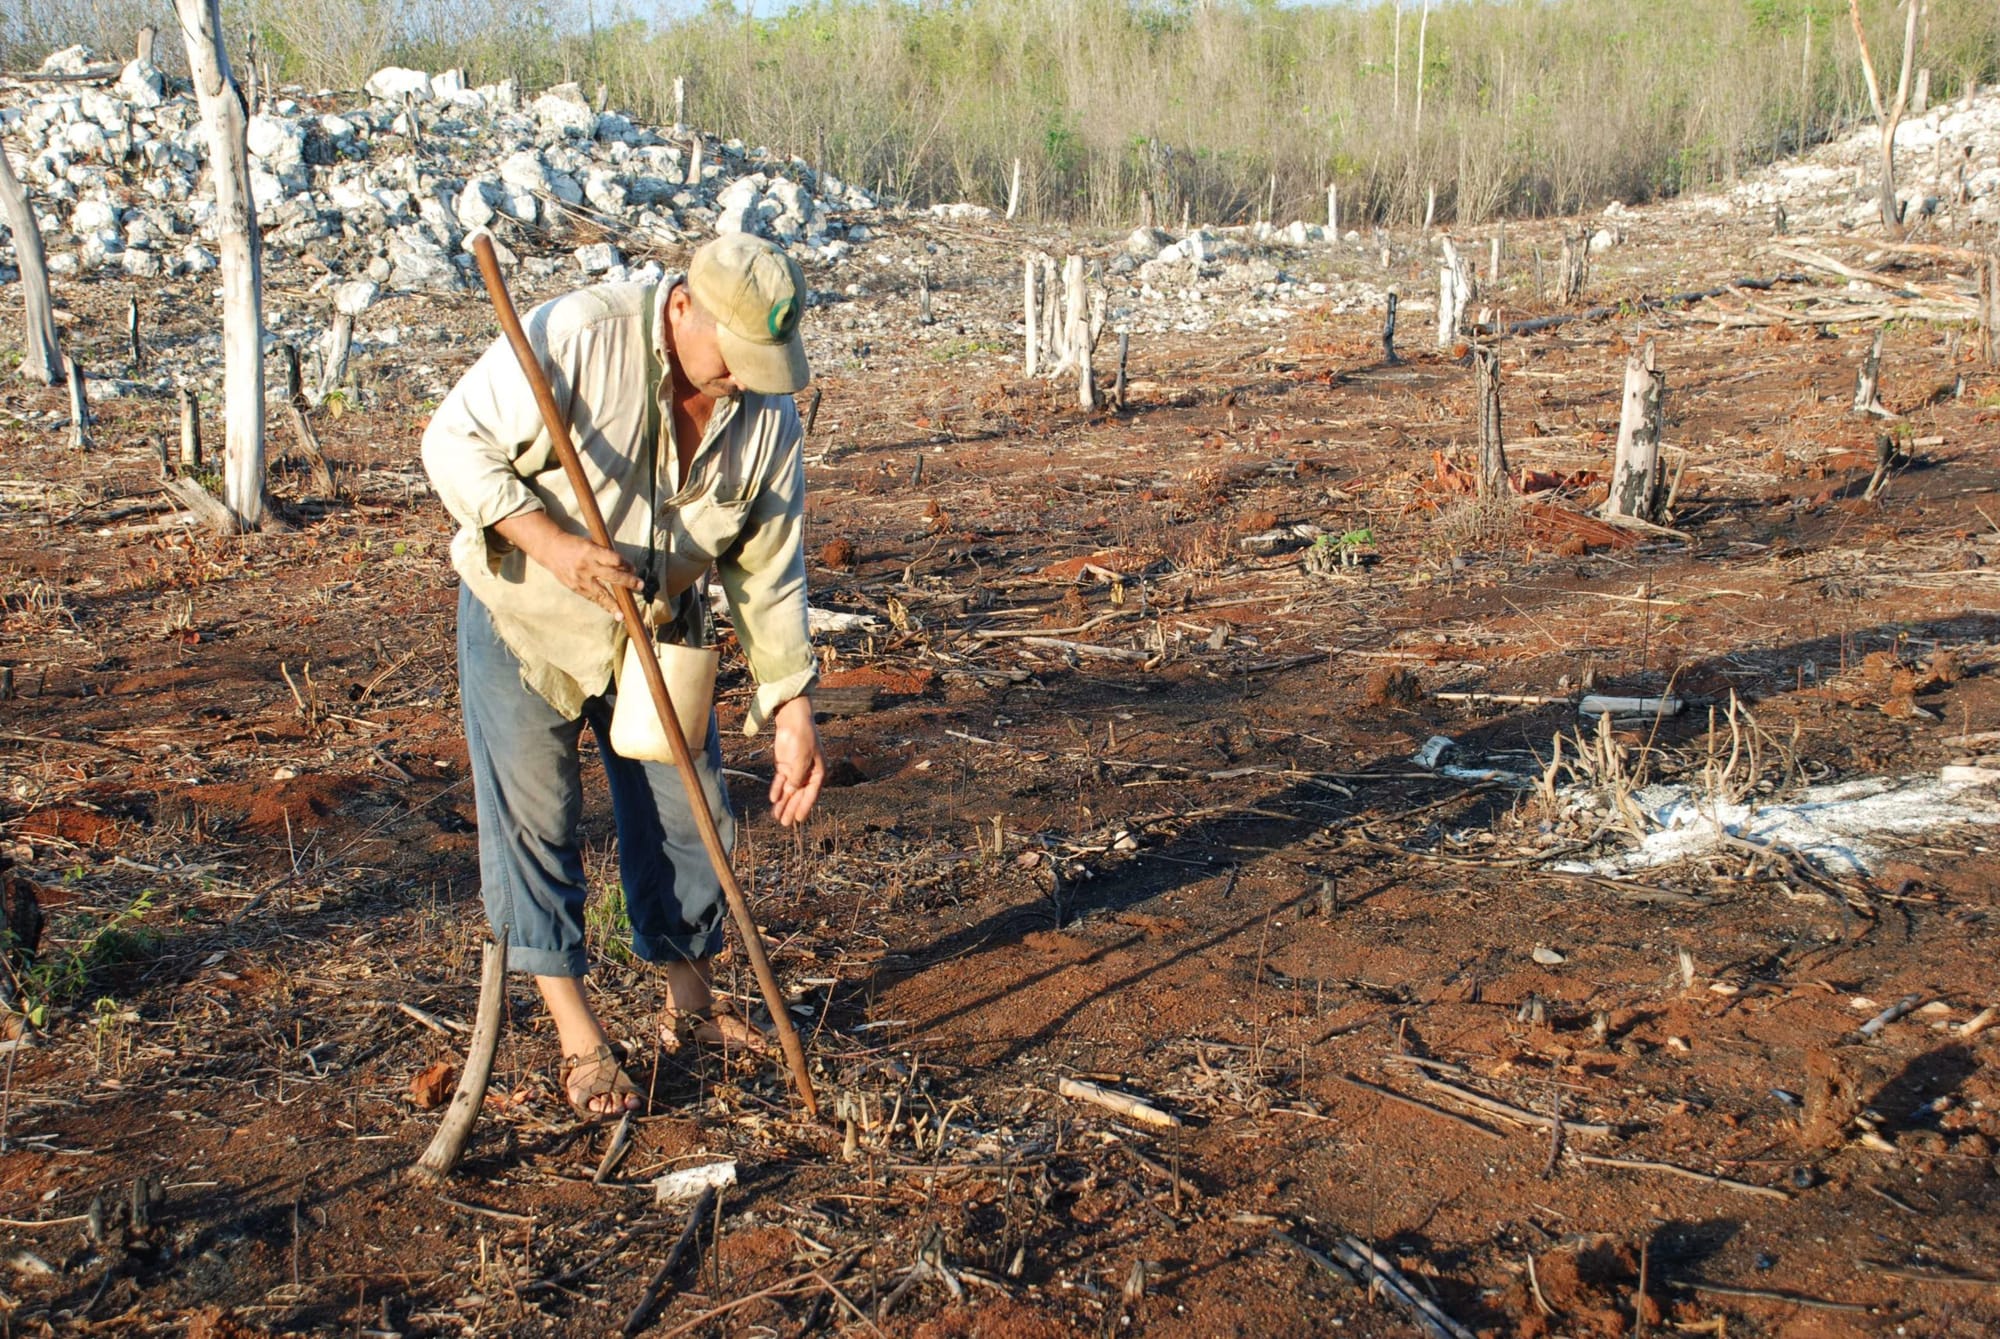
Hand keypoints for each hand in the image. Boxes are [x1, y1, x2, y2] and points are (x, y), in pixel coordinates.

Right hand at [491, 509, 641, 614]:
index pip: (614, 559)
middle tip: (640, 586)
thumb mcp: (591, 544)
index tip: (633, 568)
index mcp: (591, 551)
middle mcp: (586, 566)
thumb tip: (626, 568)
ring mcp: (580, 579)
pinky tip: (611, 610)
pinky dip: (602, 604)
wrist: (551, 549)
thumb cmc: (575, 545)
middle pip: (612, 576)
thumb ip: (606, 555)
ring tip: (623, 615)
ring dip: (613, 605)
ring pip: (601, 594)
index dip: (626, 564)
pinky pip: (592, 598)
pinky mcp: (575, 587)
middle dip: (628, 582)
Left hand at [768, 694, 825, 827]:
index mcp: (818, 772)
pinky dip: (777, 790)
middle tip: (785, 824)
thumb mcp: (802, 758)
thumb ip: (797, 776)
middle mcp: (807, 773)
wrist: (792, 720)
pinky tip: (773, 800)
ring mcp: (795, 769)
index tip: (799, 819)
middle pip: (799, 795)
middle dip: (792, 809)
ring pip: (789, 790)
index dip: (805, 807)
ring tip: (777, 816)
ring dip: (783, 803)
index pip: (811, 793)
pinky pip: (780, 781)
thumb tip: (793, 791)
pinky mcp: (784, 765)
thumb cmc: (803, 737)